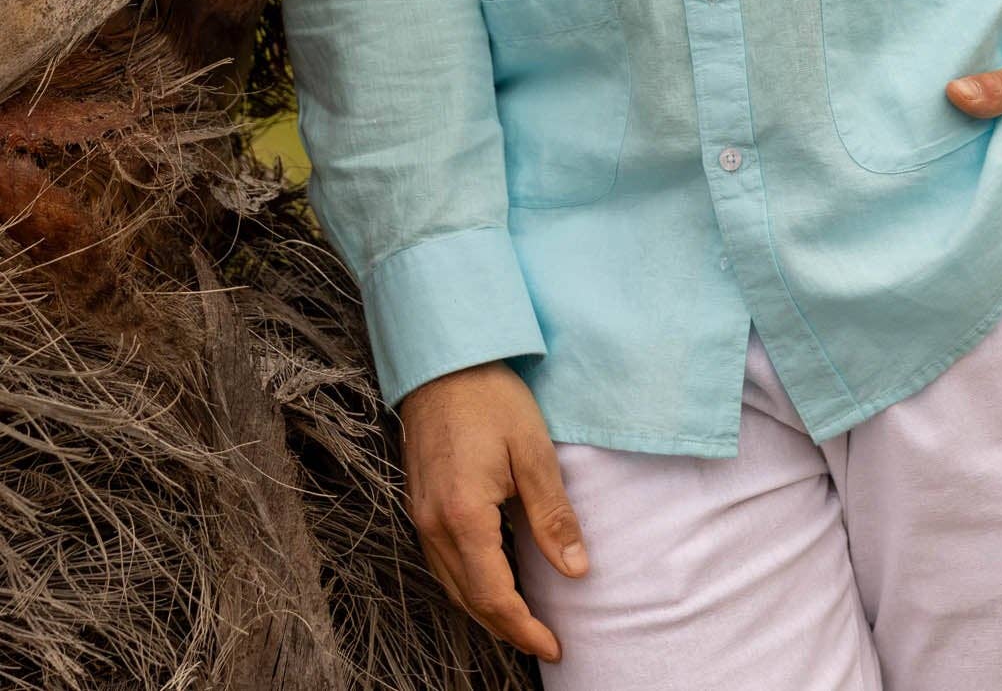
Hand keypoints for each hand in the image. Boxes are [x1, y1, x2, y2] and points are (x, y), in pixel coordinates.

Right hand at [399, 359, 588, 666]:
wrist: (444, 359)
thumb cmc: (491, 398)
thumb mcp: (533, 452)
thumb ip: (553, 516)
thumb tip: (577, 571)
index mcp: (463, 517)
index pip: (494, 595)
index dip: (524, 628)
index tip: (554, 646)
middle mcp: (433, 525)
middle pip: (469, 599)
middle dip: (507, 627)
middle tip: (545, 641)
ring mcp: (421, 515)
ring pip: (452, 585)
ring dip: (486, 609)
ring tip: (524, 620)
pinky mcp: (419, 503)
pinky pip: (442, 562)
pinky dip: (469, 583)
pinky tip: (493, 579)